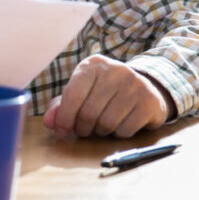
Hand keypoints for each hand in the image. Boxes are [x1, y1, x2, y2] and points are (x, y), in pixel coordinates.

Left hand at [42, 54, 173, 138]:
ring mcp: (135, 85)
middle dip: (82, 127)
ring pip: (107, 123)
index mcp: (93, 64)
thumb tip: (49, 123)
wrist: (145, 87)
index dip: (64, 117)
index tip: (60, 131)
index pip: (73, 94)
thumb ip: (61, 106)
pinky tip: (119, 125)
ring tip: (100, 126)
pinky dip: (118, 134)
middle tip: (83, 130)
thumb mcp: (82, 92)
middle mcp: (115, 70)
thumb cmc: (104, 92)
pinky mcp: (149, 101)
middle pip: (89, 112)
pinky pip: (125, 130)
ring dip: (100, 132)